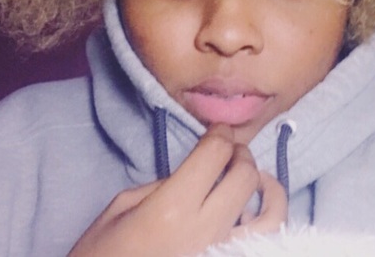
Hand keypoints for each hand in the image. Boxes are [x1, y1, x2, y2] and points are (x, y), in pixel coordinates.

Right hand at [68, 124, 286, 256]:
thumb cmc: (104, 254)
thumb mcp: (121, 208)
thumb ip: (162, 185)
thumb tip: (194, 173)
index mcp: (173, 207)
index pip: (215, 154)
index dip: (220, 133)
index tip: (217, 129)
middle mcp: (206, 229)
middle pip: (245, 176)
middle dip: (240, 154)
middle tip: (228, 151)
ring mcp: (223, 251)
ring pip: (270, 212)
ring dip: (264, 185)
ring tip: (252, 176)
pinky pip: (265, 240)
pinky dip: (268, 218)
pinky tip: (253, 209)